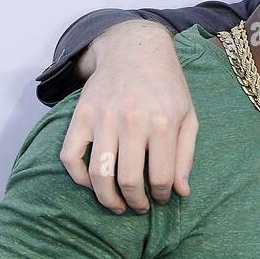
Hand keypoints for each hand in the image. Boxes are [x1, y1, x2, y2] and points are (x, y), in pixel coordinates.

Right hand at [59, 21, 196, 212]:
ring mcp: (103, 118)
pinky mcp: (81, 116)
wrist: (135, 51)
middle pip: (129, 181)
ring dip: (107, 199)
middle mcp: (132, 121)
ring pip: (99, 175)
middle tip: (140, 207)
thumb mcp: (188, 117)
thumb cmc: (168, 87)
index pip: (161, 177)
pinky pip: (70, 157)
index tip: (162, 198)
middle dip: (136, 203)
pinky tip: (92, 184)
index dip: (162, 196)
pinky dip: (78, 178)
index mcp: (163, 123)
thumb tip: (182, 193)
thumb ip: (186, 156)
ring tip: (117, 206)